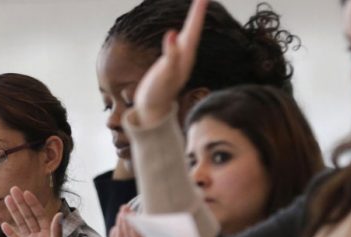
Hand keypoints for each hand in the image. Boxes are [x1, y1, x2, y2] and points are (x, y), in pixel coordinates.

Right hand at [1, 187, 66, 236]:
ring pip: (21, 225)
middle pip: (28, 216)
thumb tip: (59, 214)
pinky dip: (10, 232)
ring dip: (14, 213)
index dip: (33, 203)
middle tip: (12, 189)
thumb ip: (56, 232)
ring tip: (6, 200)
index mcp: (49, 234)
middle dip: (21, 203)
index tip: (26, 192)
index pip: (40, 215)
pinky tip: (4, 223)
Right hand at [133, 0, 208, 124]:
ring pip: (189, 37)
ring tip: (197, 8)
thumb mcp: (164, 74)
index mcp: (185, 56)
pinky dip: (181, 35)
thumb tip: (174, 33)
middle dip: (197, 13)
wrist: (152, 113)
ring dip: (193, 22)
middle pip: (193, 30)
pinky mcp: (171, 66)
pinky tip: (179, 33)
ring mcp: (178, 62)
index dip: (198, 12)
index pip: (193, 29)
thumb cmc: (157, 94)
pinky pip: (179, 45)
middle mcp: (185, 57)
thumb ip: (171, 54)